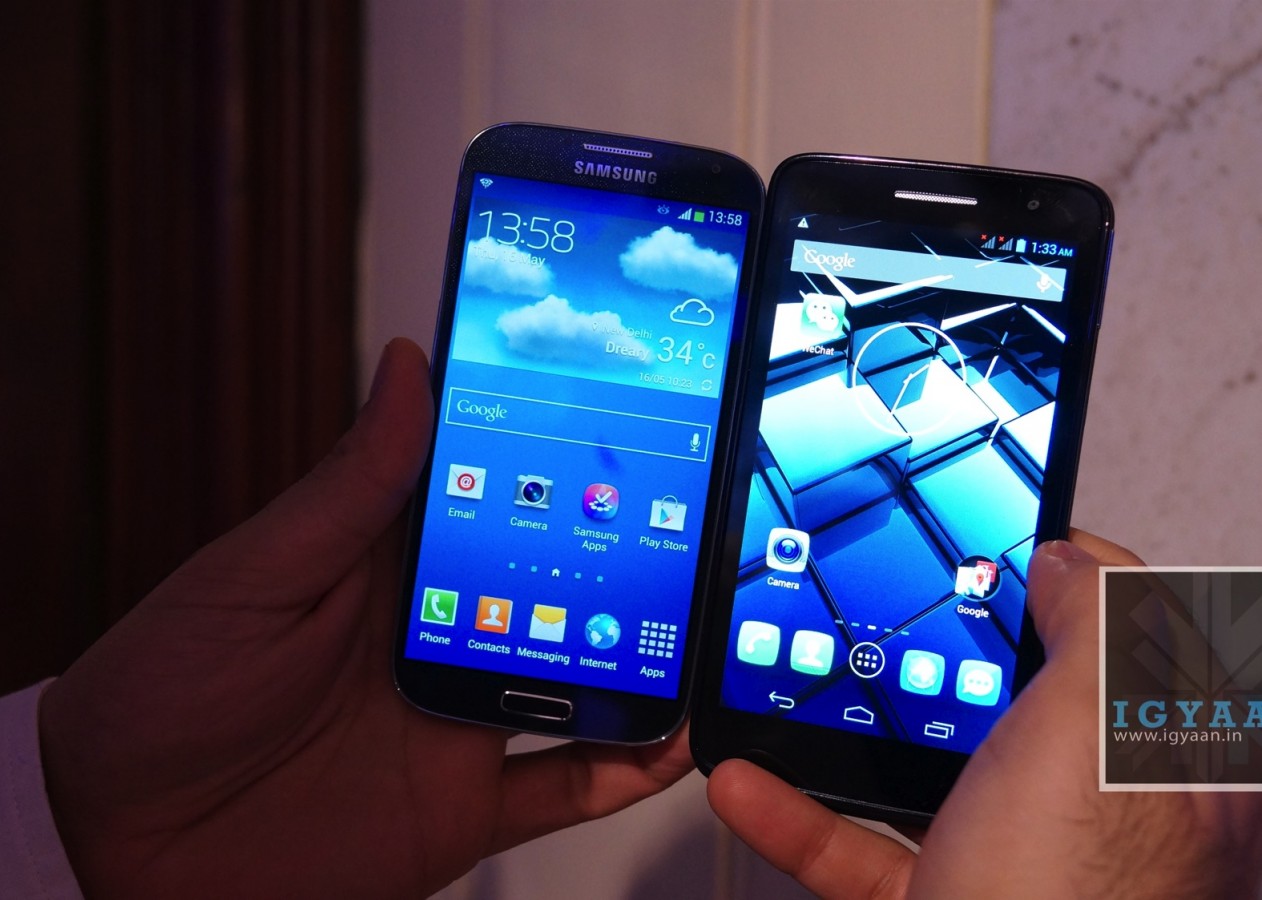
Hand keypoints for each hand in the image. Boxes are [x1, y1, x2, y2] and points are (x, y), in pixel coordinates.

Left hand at [38, 339, 692, 898]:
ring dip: (646, 659)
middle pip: (558, 589)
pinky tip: (670, 739)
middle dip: (628, 560)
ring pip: (581, 681)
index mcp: (389, 567)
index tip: (627, 415)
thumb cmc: (159, 698)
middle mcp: (439, 636)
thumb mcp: (254, 576)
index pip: (497, 497)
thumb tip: (410, 369)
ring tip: (707, 629)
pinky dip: (626, 767)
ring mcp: (456, 719)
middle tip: (701, 527)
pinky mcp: (463, 805)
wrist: (118, 849)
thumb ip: (349, 488)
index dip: (561, 457)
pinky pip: (567, 787)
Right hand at [707, 531, 1261, 898]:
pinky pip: (869, 849)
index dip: (1078, 573)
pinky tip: (747, 782)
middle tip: (897, 597)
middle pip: (1027, 694)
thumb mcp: (1092, 725)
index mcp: (1167, 759)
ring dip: (849, 730)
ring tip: (798, 682)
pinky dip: (804, 817)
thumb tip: (1070, 561)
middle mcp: (1104, 814)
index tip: (1008, 541)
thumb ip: (1097, 622)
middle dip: (947, 646)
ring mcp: (1026, 864)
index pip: (1139, 634)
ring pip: (934, 772)